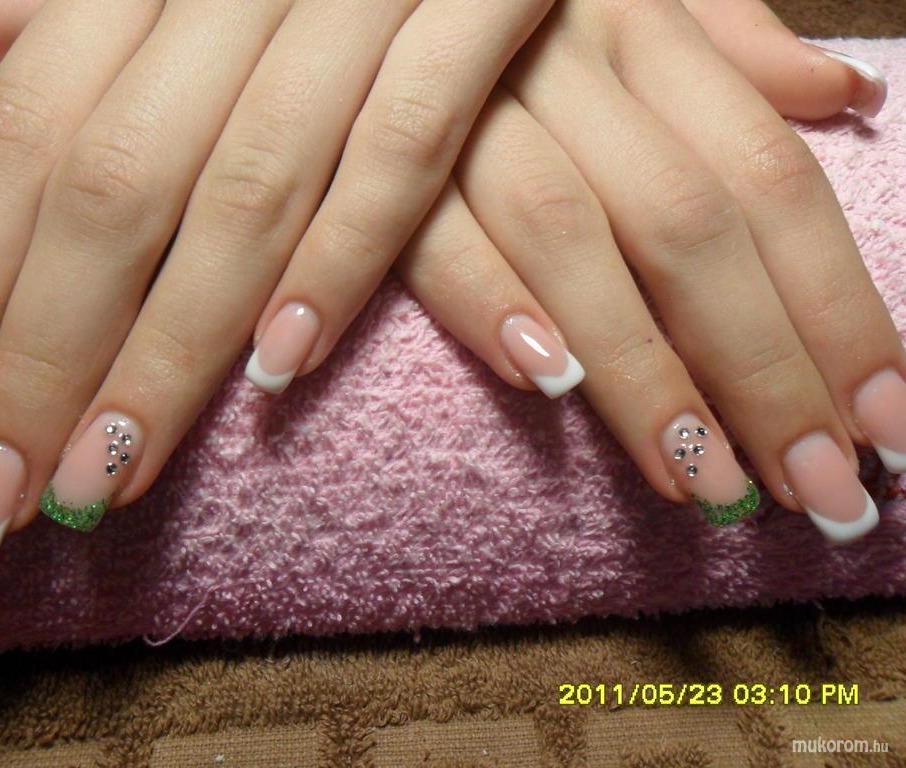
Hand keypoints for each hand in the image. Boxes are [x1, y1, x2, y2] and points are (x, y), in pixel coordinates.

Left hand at [0, 0, 554, 562]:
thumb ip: (66, 10)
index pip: (20, 138)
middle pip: (110, 188)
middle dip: (38, 358)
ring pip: (243, 191)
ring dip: (169, 352)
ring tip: (101, 484)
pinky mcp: (474, 12)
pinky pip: (403, 148)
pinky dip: (345, 255)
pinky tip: (279, 374)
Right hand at [397, 0, 898, 541]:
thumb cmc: (514, 7)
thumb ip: (733, 42)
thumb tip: (841, 93)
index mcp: (643, 25)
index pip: (769, 179)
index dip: (836, 308)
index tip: (889, 423)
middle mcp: (564, 61)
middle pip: (687, 226)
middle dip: (763, 370)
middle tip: (821, 493)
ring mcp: (465, 109)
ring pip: (570, 239)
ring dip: (641, 373)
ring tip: (702, 483)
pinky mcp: (375, 161)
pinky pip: (431, 235)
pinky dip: (486, 305)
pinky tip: (546, 389)